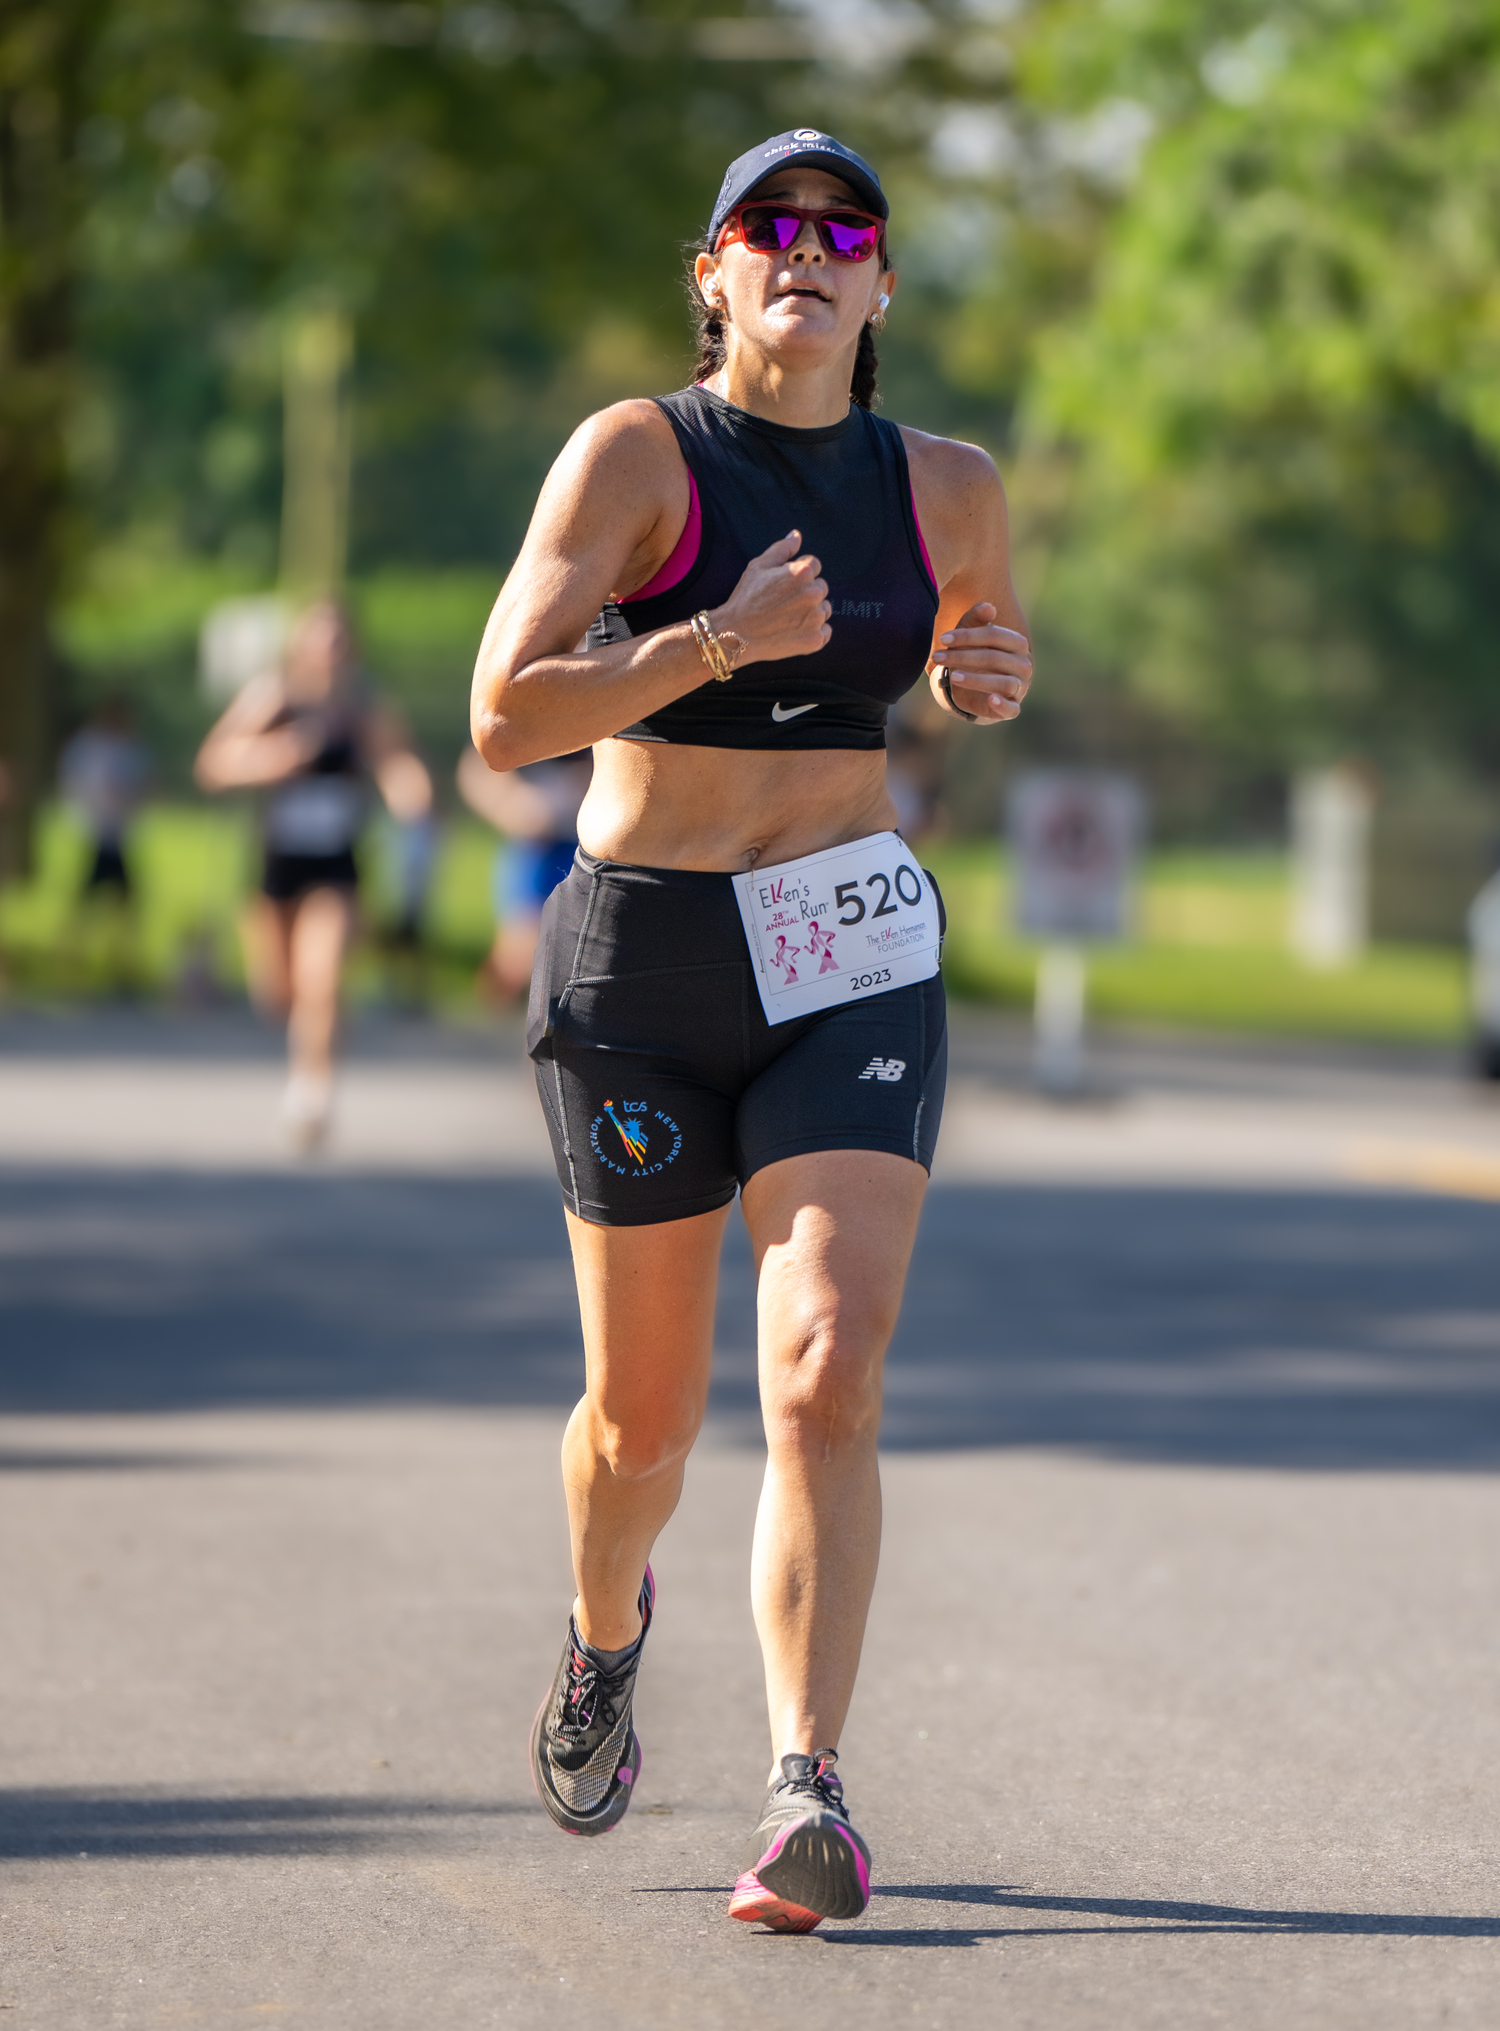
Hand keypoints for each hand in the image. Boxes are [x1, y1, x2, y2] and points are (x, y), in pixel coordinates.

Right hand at [712, 530, 830, 665]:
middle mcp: (813, 593)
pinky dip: (815, 632)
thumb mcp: (758, 566)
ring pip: (824, 609)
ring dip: (812, 611)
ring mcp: (816, 618)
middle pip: (821, 587)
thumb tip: (797, 535)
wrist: (735, 635)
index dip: (798, 573)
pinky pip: (825, 632)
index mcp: (802, 572)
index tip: (784, 585)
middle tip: (784, 603)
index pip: (814, 565)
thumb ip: (782, 549)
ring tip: (788, 618)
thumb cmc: (745, 598)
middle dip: (806, 591)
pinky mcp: (815, 640)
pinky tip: (795, 631)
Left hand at [930, 603, 1031, 721]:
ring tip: (953, 676)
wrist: (974, 688)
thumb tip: (988, 607)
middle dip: (964, 657)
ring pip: (1003, 683)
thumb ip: (976, 619)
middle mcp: (1024, 665)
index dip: (969, 636)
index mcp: (1017, 644)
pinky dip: (1003, 705)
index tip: (943, 638)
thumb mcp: (970, 635)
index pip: (996, 636)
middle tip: (937, 657)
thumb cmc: (974, 654)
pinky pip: (1012, 709)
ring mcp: (1020, 688)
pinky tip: (990, 699)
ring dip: (976, 680)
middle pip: (995, 659)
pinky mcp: (1012, 708)